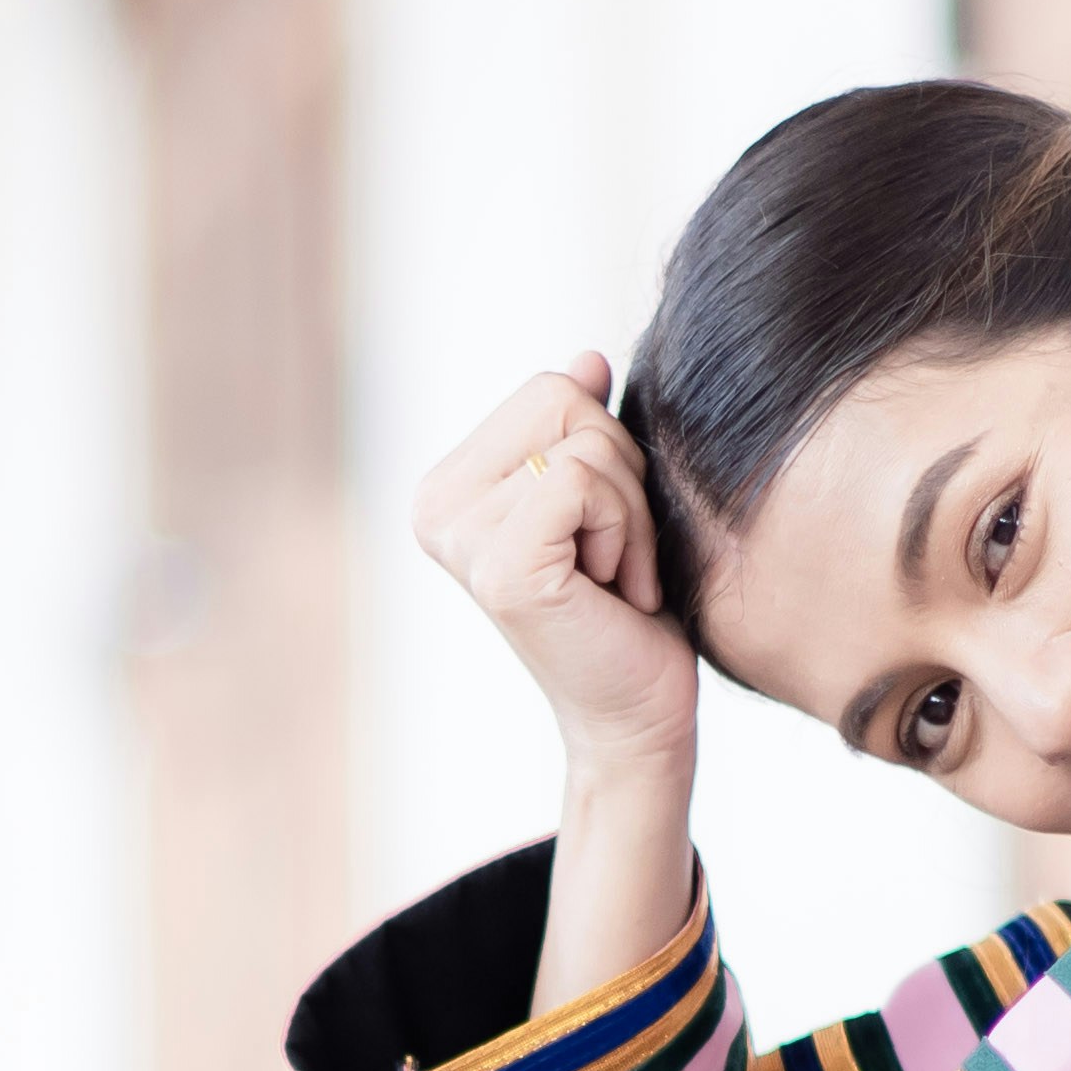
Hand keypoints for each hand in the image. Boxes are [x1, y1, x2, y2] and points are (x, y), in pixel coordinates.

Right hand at [414, 356, 699, 793]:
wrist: (636, 711)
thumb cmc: (625, 609)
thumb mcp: (604, 498)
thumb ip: (583, 430)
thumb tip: (585, 359)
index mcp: (448, 486)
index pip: (549, 390)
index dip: (604, 449)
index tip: (599, 529)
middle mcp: (435, 507)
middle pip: (563, 403)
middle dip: (619, 474)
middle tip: (610, 554)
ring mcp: (460, 538)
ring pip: (587, 444)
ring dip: (629, 514)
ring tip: (612, 577)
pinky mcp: (500, 567)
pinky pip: (586, 482)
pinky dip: (626, 534)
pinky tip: (613, 590)